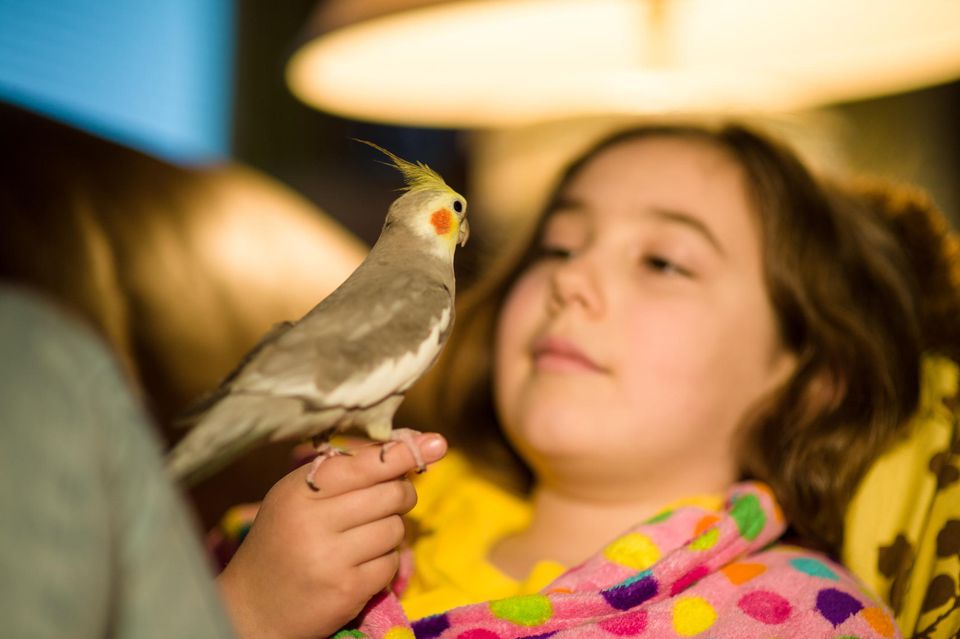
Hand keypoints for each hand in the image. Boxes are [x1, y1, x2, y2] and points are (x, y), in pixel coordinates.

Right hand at [217, 432, 446, 638]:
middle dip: (402, 494)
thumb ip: (343, 473)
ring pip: (395, 528)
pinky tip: (361, 565)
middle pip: (390, 494)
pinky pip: (391, 563)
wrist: (252, 608)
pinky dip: (386, 562)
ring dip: (391, 531)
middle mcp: (313, 521)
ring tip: (364, 537)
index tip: (437, 443)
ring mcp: (330, 558)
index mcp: (300, 491)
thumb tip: (404, 449)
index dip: (403, 454)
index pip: (363, 464)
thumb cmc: (282, 542)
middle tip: (393, 499)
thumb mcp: (297, 498)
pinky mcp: (347, 589)